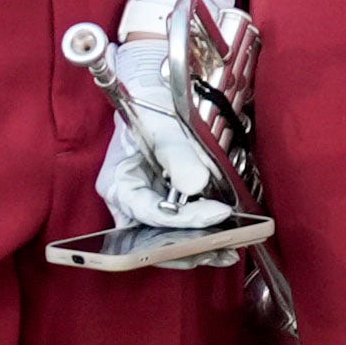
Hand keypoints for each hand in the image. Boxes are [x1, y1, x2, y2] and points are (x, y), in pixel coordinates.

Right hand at [88, 20, 225, 232]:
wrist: (152, 92)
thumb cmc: (150, 105)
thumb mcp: (164, 126)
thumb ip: (178, 156)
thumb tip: (194, 185)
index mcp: (118, 183)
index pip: (149, 212)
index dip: (183, 219)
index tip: (218, 214)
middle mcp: (127, 202)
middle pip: (153, 238)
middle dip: (188, 247)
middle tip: (223, 250)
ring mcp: (144, 206)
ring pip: (164, 239)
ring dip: (195, 248)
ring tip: (227, 252)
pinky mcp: (161, 206)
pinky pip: (176, 229)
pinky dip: (197, 236)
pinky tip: (223, 241)